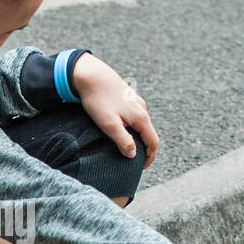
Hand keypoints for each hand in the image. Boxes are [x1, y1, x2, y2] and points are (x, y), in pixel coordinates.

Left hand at [72, 54, 159, 168]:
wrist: (91, 74)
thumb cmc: (98, 100)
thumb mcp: (109, 124)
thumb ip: (123, 140)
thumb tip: (133, 155)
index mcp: (141, 117)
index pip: (153, 142)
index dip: (150, 157)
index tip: (141, 168)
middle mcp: (142, 108)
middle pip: (149, 133)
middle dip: (145, 149)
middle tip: (135, 161)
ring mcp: (135, 102)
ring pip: (141, 124)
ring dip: (138, 137)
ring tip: (128, 147)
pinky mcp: (127, 97)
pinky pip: (134, 116)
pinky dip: (132, 127)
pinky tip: (122, 130)